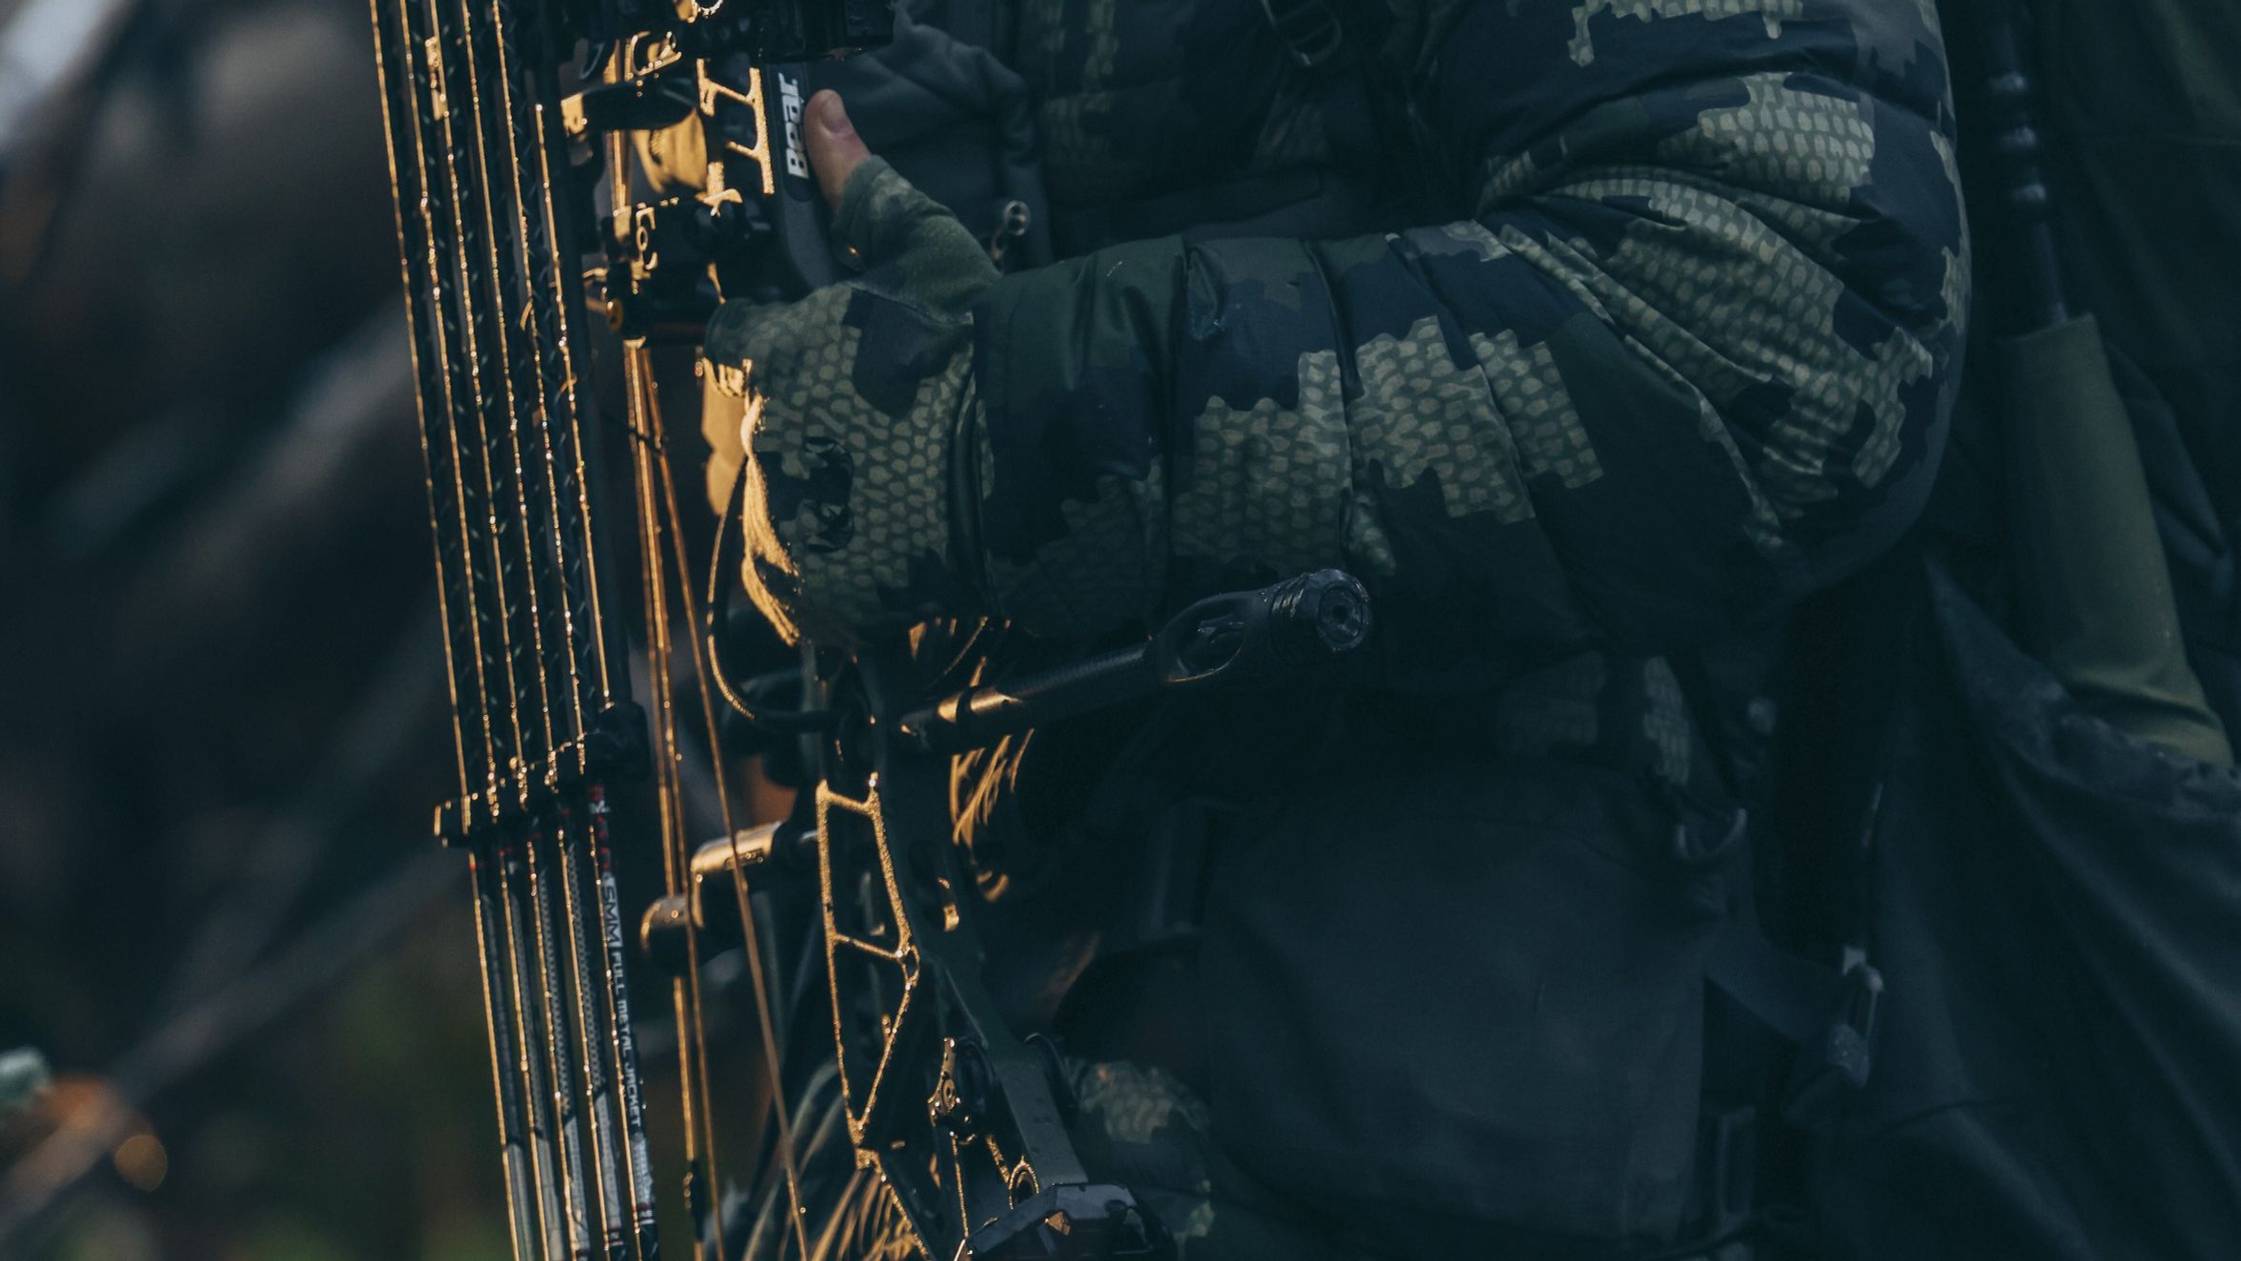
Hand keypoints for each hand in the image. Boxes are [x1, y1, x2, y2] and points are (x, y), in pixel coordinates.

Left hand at [707, 92, 997, 644]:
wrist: (1032, 457)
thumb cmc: (983, 350)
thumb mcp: (931, 252)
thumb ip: (865, 189)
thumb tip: (821, 109)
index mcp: (772, 350)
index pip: (736, 345)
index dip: (773, 355)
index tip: (821, 369)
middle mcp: (758, 431)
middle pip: (758, 436)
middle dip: (807, 440)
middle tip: (882, 445)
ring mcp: (780, 514)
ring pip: (777, 513)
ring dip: (819, 512)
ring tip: (889, 510)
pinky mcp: (809, 586)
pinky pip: (795, 596)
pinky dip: (830, 589)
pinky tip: (880, 569)